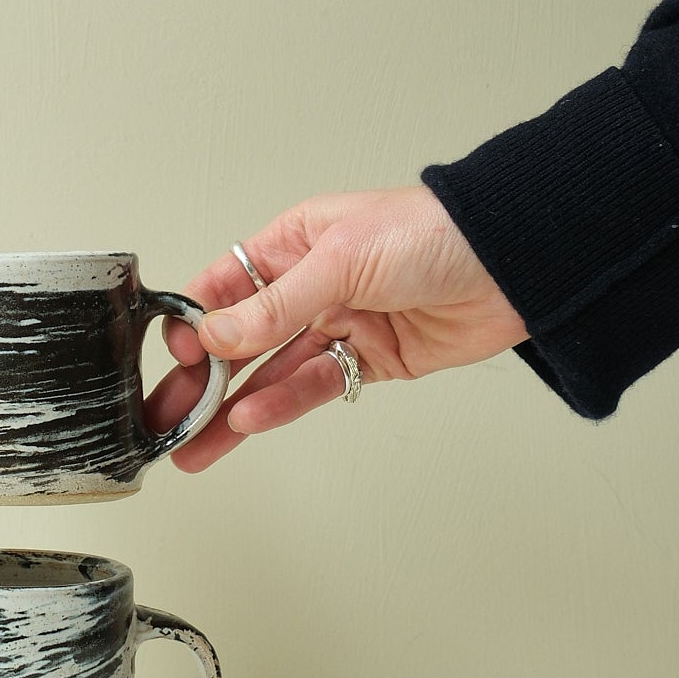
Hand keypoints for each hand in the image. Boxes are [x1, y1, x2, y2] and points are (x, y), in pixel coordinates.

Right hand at [145, 185, 526, 470]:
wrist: (515, 262)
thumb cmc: (434, 232)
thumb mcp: (341, 259)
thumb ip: (275, 305)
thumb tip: (216, 334)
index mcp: (293, 242)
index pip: (225, 286)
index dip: (197, 323)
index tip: (178, 356)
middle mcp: (310, 285)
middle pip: (241, 338)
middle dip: (200, 379)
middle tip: (163, 417)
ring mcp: (340, 325)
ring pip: (271, 373)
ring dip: (231, 409)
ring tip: (193, 445)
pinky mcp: (371, 362)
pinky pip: (315, 387)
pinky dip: (281, 405)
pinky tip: (248, 423)